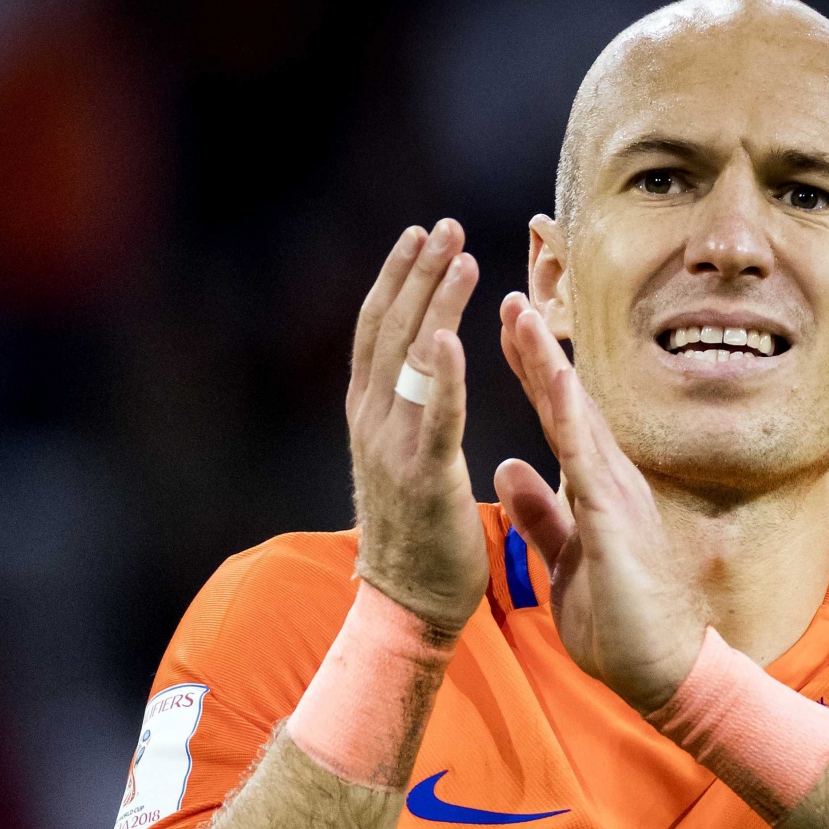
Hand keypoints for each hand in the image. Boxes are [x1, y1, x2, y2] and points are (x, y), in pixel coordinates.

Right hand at [347, 220, 487, 633]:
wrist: (407, 602)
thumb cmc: (418, 536)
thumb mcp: (401, 460)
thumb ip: (408, 416)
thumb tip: (421, 376)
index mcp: (369, 415)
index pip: (378, 331)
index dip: (397, 280)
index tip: (420, 237)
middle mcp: (371, 421)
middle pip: (389, 329)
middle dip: (415, 272)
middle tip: (444, 226)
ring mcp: (392, 446)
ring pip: (409, 358)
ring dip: (433, 301)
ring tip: (460, 254)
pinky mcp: (423, 475)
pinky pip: (434, 415)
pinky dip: (441, 372)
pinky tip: (451, 332)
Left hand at [493, 292, 703, 711]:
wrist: (660, 674)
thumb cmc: (620, 622)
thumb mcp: (566, 558)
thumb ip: (540, 514)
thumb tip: (507, 470)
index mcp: (595, 488)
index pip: (557, 417)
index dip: (532, 371)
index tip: (504, 326)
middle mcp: (610, 481)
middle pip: (569, 403)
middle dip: (538, 350)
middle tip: (510, 296)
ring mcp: (617, 497)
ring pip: (580, 419)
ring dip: (551, 367)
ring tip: (522, 317)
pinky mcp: (618, 524)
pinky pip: (591, 464)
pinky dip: (574, 421)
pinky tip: (558, 383)